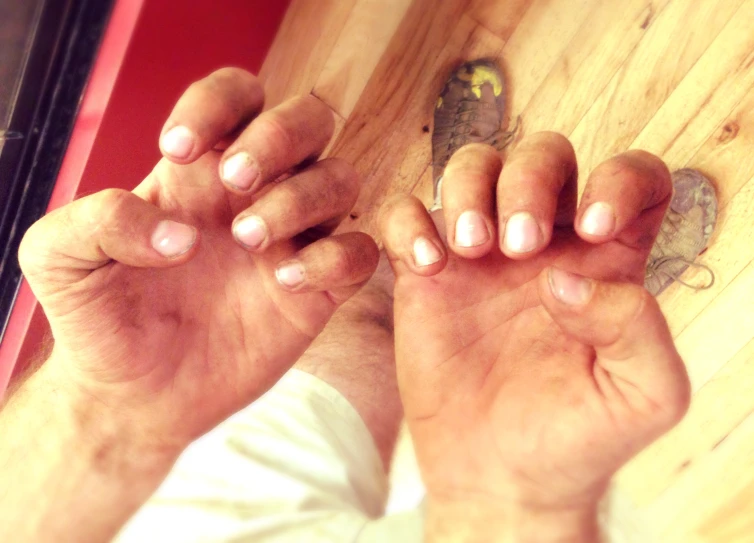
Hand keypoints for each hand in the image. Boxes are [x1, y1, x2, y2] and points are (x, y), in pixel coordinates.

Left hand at [18, 68, 377, 454]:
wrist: (132, 396)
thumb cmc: (100, 319)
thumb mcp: (60, 259)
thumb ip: (99, 219)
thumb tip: (183, 233)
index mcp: (200, 172)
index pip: (237, 95)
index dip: (218, 103)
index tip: (176, 150)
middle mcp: (256, 196)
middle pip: (308, 121)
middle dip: (279, 136)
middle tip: (233, 181)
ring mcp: (292, 242)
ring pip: (340, 180)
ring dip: (301, 198)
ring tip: (248, 240)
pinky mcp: (317, 293)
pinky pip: (359, 254)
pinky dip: (334, 258)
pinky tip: (284, 282)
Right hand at [380, 134, 690, 540]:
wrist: (501, 478)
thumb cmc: (579, 439)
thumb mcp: (645, 394)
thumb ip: (638, 324)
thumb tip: (564, 276)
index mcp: (607, 261)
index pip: (633, 177)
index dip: (620, 179)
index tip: (595, 228)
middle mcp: (544, 246)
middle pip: (542, 153)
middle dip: (529, 181)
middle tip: (517, 248)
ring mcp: (480, 257)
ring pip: (472, 165)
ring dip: (470, 190)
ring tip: (473, 252)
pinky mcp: (426, 277)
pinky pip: (407, 213)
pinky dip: (410, 222)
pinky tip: (427, 267)